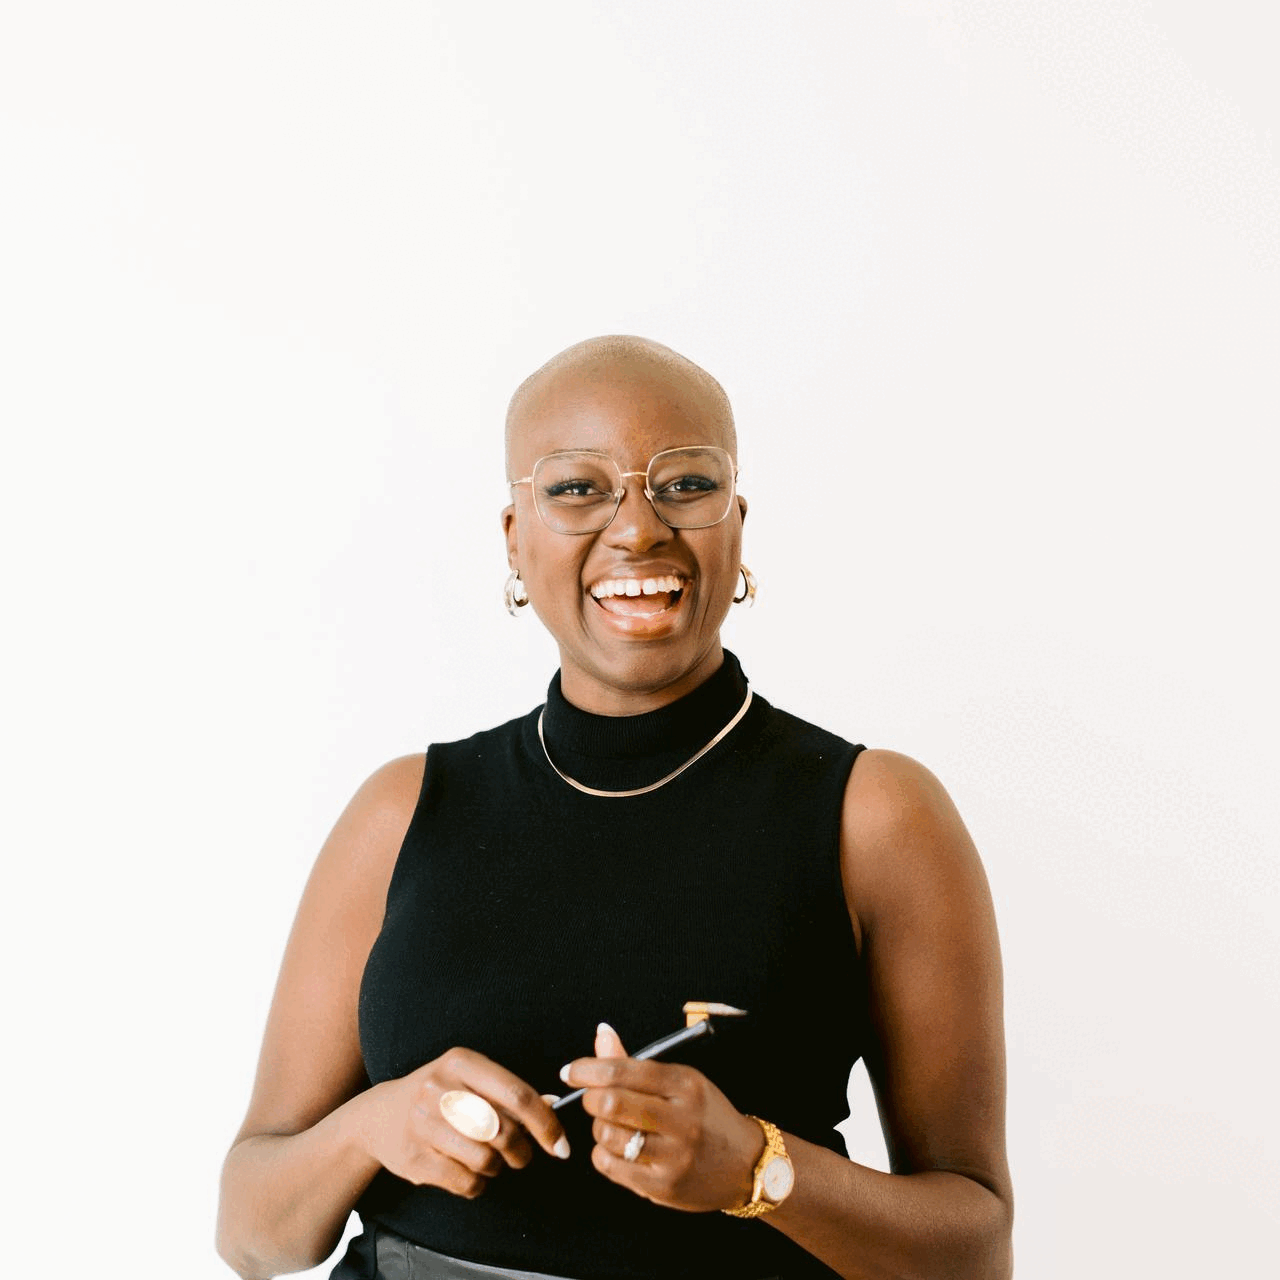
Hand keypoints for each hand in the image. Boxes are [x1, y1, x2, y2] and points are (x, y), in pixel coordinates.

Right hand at [358, 1047, 569, 1197]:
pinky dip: (477, 1184)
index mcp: (461, 1061)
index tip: (561, 1146)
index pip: (517, 1094)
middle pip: (503, 1130)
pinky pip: (465, 1183)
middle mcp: (440, 1088)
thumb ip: (507, 1092)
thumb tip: (552, 1107)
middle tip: (521, 1155)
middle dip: (522, 1150)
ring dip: (497, 1167)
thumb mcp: (469, 1078)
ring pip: (486, 1160)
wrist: (378, 1116)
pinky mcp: (414, 1158)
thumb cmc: (440, 1095)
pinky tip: (469, 1172)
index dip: (546, 1124)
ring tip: (489, 1159)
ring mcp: (424, 1124)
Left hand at [564, 1024, 764, 1212]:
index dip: (588, 1069)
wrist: (745, 1163)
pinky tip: (616, 1147)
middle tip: (592, 1098)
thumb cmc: (705, 1115)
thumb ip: (634, 1063)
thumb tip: (601, 1034)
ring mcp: (673, 1156)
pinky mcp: (663, 1187)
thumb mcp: (680, 1081)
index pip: (624, 1070)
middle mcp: (681, 1119)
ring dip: (598, 1127)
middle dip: (590, 1098)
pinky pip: (611, 1166)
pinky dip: (603, 1153)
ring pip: (607, 1135)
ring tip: (611, 1124)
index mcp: (685, 1084)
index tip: (571, 1071)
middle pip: (612, 1103)